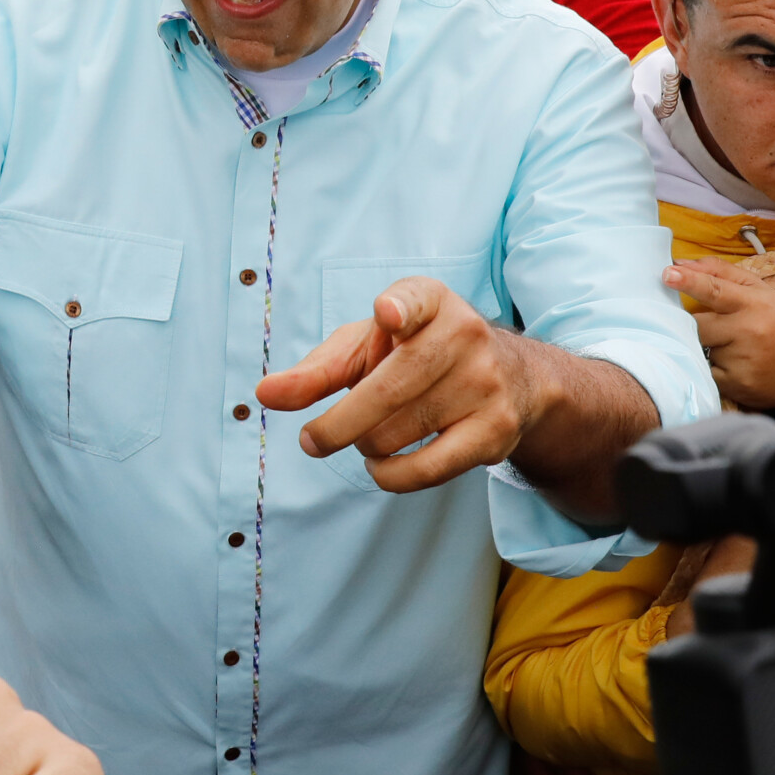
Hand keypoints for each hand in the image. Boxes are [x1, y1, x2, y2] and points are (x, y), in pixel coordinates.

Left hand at [256, 276, 535, 493]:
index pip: (415, 300)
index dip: (400, 308)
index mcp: (431, 301)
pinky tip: (382, 464)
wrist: (510, 378)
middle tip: (311, 441)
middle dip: (336, 425)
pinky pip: (425, 469)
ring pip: (396, 433)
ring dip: (366, 445)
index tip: (387, 314)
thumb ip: (317, 371)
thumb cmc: (416, 356)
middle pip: (384, 390)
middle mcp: (464, 335)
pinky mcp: (494, 430)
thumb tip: (264, 395)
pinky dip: (389, 475)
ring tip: (371, 435)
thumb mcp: (369, 348)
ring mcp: (485, 384)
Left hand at [662, 256, 774, 413]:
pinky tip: (734, 365)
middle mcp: (748, 331)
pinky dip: (712, 368)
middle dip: (697, 325)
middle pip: (697, 325)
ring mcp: (742, 360)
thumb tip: (679, 263)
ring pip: (701, 349)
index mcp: (754, 303)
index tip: (667, 274)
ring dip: (708, 347)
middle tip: (717, 327)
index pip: (715, 289)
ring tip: (735, 348)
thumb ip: (720, 273)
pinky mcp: (736, 385)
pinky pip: (705, 372)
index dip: (689, 282)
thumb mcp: (759, 291)